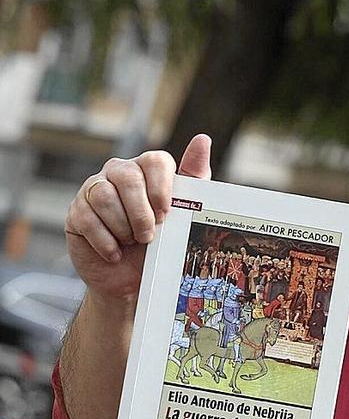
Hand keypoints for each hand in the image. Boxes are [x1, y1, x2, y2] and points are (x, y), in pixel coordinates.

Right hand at [64, 134, 212, 303]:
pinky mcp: (76, 212)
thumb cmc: (159, 242)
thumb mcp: (183, 212)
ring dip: (123, 226)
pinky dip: (105, 241)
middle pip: (128, 177)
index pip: (155, 161)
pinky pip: (86, 219)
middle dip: (141, 212)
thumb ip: (194, 179)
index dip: (161, 187)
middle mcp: (119, 173)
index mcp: (148, 169)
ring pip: (104, 195)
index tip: (166, 212)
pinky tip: (116, 252)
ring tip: (133, 242)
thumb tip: (202, 140)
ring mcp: (94, 190)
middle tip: (149, 234)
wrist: (132, 278)